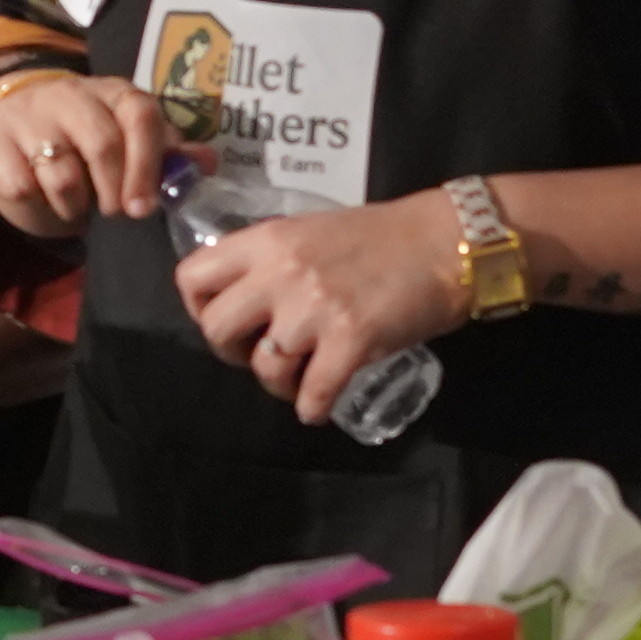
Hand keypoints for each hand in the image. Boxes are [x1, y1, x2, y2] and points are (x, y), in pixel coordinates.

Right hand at [0, 72, 180, 237]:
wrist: (1, 119)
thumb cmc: (78, 135)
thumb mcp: (124, 136)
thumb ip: (165, 152)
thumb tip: (207, 164)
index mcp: (111, 92)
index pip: (140, 114)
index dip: (147, 163)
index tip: (144, 207)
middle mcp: (69, 96)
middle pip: (103, 145)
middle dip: (114, 193)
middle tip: (113, 213)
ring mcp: (27, 117)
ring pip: (62, 174)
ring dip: (74, 205)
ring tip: (74, 205)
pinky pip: (23, 188)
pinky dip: (37, 205)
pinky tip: (40, 197)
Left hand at [172, 187, 474, 423]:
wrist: (448, 241)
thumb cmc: (382, 236)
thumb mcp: (310, 231)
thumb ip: (273, 259)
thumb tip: (246, 297)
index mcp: (265, 240)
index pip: (192, 276)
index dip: (198, 308)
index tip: (224, 321)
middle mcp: (280, 272)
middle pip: (216, 329)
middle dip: (231, 353)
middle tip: (256, 355)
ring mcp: (314, 308)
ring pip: (265, 367)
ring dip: (278, 385)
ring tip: (297, 382)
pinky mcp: (352, 340)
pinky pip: (314, 392)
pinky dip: (313, 408)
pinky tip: (320, 407)